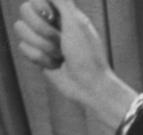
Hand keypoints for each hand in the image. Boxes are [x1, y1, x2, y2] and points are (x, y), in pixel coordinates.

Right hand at [13, 0, 137, 128]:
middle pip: (25, 12)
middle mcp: (52, 24)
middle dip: (42, 30)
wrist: (88, 85)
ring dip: (42, 45)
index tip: (51, 17)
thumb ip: (62, 2)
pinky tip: (55, 65)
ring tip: (60, 55)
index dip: (40, 8)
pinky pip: (23, 48)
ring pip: (21, 30)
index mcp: (64, 14)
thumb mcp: (77, 24)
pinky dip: (40, 58)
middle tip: (61, 42)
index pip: (36, 0)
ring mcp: (43, 39)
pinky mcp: (37, 55)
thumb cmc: (87, 55)